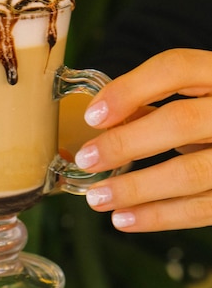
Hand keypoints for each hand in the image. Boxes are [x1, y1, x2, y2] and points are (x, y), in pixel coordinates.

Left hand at [75, 49, 211, 231]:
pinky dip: (158, 216)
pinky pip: (201, 209)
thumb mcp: (200, 96)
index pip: (177, 68)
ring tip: (98, 198)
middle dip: (126, 143)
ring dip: (136, 188)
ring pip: (190, 172)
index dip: (131, 89)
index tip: (93, 116)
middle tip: (86, 159)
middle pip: (181, 121)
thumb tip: (103, 118)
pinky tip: (124, 219)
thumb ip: (157, 101)